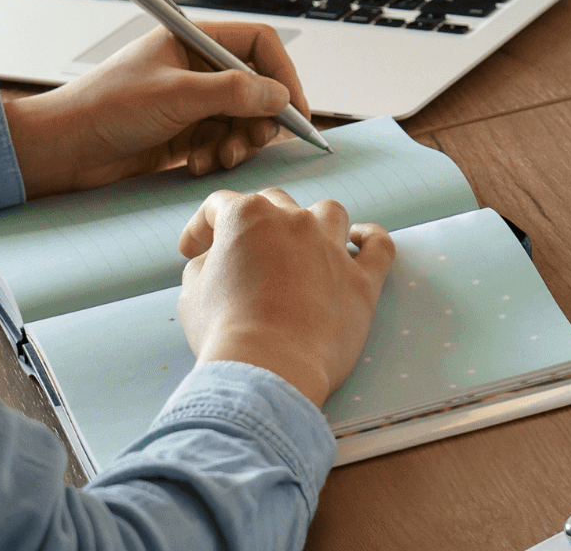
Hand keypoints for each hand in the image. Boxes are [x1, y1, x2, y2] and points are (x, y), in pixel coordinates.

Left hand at [2, 21, 310, 198]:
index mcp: (192, 40)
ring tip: (221, 158)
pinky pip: (220, 143)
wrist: (62, 149)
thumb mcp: (176, 96)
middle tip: (254, 142)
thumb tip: (279, 97)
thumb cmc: (105, 109)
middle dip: (260, 118)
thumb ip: (232, 92)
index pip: (258, 44)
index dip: (282, 75)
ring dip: (239, 142)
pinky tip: (198, 167)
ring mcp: (189, 102)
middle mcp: (194, 68)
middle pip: (255, 87)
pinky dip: (218, 156)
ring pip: (241, 120)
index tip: (295, 111)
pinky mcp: (181, 134)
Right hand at [175, 188, 395, 403]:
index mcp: (248, 216)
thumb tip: (216, 262)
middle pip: (274, 203)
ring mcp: (332, 248)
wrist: (270, 368)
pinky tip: (361, 239)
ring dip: (312, 222)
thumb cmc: (224, 332)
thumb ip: (203, 266)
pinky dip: (371, 238)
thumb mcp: (191, 293)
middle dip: (253, 223)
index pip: (219, 206)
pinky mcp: (362, 281)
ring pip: (328, 213)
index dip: (201, 226)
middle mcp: (294, 221)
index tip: (192, 251)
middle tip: (241, 253)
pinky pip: (379, 246)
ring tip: (302, 242)